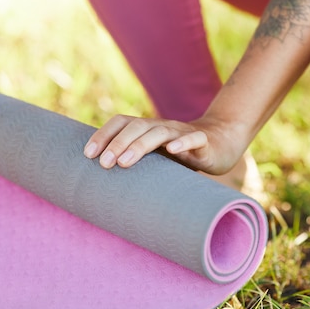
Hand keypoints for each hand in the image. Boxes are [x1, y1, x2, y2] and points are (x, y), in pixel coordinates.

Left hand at [83, 114, 244, 174]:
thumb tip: (101, 186)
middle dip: (117, 143)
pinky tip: (172, 151)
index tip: (87, 154)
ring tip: (124, 161)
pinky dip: (183, 142)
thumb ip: (135, 164)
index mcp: (148, 129)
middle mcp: (162, 127)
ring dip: (140, 145)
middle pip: (136, 126)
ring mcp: (183, 133)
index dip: (104, 135)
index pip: (121, 122)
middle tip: (103, 164)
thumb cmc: (182, 154)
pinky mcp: (204, 142)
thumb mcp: (156, 158)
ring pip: (159, 132)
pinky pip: (194, 139)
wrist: (222, 143)